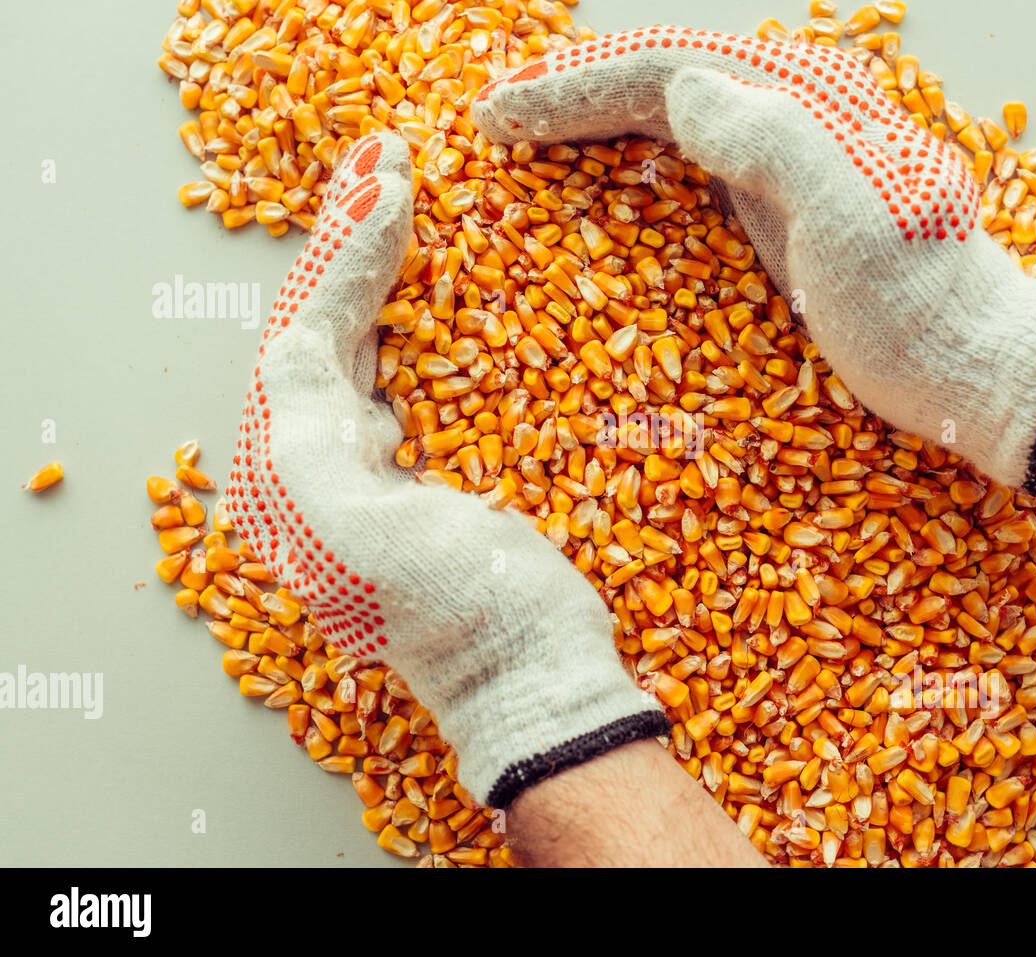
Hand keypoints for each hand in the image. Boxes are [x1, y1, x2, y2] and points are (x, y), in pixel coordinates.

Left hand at [225, 132, 665, 807]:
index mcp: (298, 482)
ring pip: (362, 345)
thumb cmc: (467, 618)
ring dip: (382, 269)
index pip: (304, 341)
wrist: (537, 681)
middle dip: (355, 243)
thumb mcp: (371, 541)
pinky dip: (419, 317)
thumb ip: (316, 447)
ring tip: (410, 197)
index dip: (344, 261)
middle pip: (325, 332)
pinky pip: (405, 375)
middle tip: (394, 163)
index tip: (396, 192)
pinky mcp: (424, 476)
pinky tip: (439, 280)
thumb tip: (302, 347)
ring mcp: (372, 472)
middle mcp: (321, 470)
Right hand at [472, 25, 1035, 491]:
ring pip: (671, 126)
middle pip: (662, 89)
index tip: (502, 113)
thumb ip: (773, 142)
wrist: (970, 367)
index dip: (578, 87)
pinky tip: (597, 192)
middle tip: (494, 119)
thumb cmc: (915, 308)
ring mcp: (786, 171)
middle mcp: (790, 125)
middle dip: (574, 97)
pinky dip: (632, 176)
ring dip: (595, 130)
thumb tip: (687, 91)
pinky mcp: (781, 220)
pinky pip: (689, 176)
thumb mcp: (848, 225)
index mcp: (801, 110)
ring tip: (526, 143)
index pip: (668, 74)